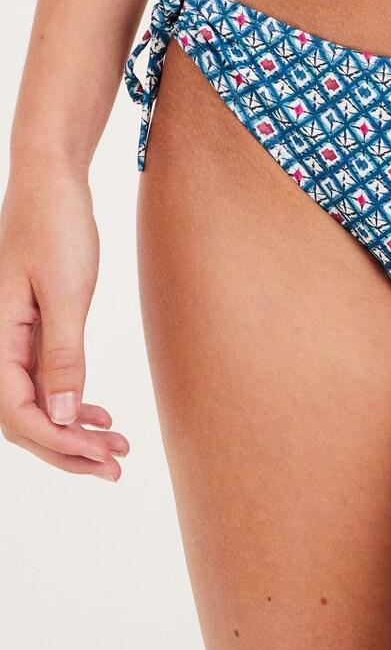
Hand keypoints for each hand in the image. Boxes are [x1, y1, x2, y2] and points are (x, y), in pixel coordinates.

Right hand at [0, 170, 127, 480]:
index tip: (99, 457)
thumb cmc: (56, 226)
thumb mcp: (67, 291)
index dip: (57, 442)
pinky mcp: (32, 328)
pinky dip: (73, 403)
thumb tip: (64, 414)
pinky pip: (44, 380)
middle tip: (115, 467)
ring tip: (117, 449)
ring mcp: (14, 337)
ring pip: (36, 403)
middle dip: (67, 450)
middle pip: (23, 418)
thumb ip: (63, 354)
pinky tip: (101, 416)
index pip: (16, 412)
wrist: (53, 182)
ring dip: (74, 431)